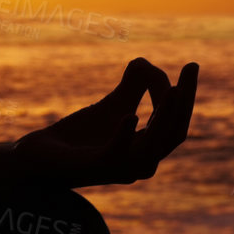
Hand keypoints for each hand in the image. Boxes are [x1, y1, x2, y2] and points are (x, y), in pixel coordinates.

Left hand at [12, 57, 196, 188]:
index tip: (191, 66)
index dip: (188, 95)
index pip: (177, 123)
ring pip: (154, 144)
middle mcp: (140, 164)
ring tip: (172, 89)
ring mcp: (120, 169)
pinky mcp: (96, 169)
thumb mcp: (110, 107)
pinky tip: (130, 115)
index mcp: (147, 150)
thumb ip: (130, 88)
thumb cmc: (78, 136)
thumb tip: (145, 63)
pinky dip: (126, 135)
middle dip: (186, 99)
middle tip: (191, 66)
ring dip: (165, 115)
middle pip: (175, 133)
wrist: (41, 157)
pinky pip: (118, 155)